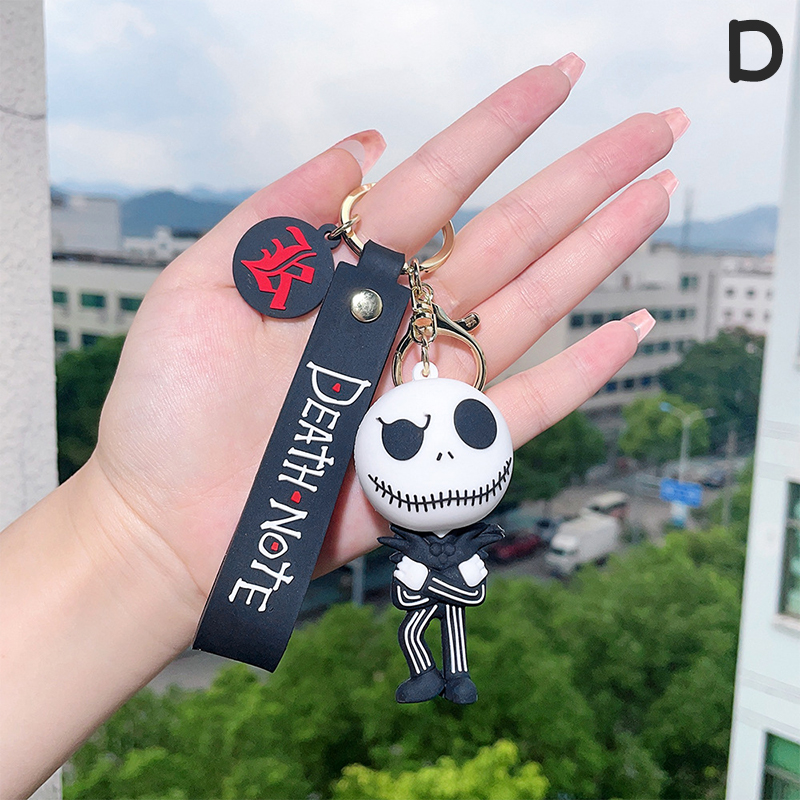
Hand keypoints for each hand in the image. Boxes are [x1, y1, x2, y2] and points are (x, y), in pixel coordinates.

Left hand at [86, 56, 680, 623]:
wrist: (168, 524)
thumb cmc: (169, 409)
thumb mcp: (204, 282)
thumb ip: (281, 209)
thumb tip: (363, 143)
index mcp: (346, 275)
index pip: (438, 183)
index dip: (500, 129)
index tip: (559, 78)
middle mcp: (399, 321)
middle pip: (508, 234)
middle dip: (583, 178)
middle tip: (653, 126)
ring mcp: (425, 385)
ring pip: (532, 305)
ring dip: (598, 251)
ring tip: (656, 195)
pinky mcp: (438, 454)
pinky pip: (525, 409)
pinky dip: (582, 373)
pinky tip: (627, 328)